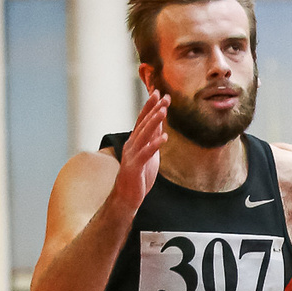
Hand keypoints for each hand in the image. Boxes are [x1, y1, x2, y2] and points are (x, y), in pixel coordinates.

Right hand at [112, 92, 167, 212]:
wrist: (126, 197)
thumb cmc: (138, 175)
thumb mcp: (149, 154)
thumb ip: (153, 139)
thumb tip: (161, 124)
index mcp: (135, 141)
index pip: (143, 120)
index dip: (150, 106)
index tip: (159, 93)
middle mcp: (132, 145)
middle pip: (143, 123)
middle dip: (154, 109)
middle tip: (163, 96)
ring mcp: (132, 155)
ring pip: (144, 135)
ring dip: (154, 122)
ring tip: (163, 111)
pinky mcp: (135, 167)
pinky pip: (146, 154)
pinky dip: (155, 145)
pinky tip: (165, 138)